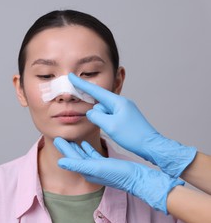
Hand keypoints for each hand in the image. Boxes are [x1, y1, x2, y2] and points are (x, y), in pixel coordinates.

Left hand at [54, 137, 183, 213]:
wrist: (137, 178)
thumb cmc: (118, 174)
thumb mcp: (95, 167)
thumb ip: (77, 164)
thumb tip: (59, 162)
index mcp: (86, 171)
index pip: (72, 158)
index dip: (64, 148)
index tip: (56, 138)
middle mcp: (90, 170)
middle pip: (75, 157)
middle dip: (67, 147)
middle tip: (59, 138)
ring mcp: (98, 168)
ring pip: (83, 156)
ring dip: (76, 148)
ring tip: (70, 140)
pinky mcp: (106, 165)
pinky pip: (93, 155)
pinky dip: (88, 149)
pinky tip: (86, 143)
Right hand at [68, 73, 196, 177]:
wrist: (151, 146)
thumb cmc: (133, 136)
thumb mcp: (110, 125)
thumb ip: (96, 116)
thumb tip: (91, 112)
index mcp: (118, 102)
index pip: (95, 91)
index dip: (82, 84)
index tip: (71, 76)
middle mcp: (121, 103)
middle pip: (100, 103)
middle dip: (96, 112)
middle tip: (105, 123)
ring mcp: (123, 110)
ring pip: (104, 111)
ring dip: (103, 120)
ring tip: (114, 130)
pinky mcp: (124, 118)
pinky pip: (110, 116)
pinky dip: (107, 122)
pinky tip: (113, 130)